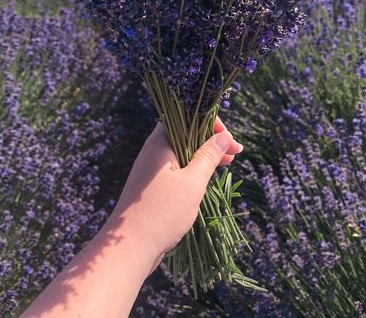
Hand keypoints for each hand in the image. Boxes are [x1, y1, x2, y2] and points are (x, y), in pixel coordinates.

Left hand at [110, 116, 242, 276]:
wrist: (129, 247)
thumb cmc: (162, 212)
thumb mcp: (192, 182)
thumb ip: (208, 156)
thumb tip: (224, 136)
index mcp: (160, 143)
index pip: (186, 118)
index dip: (209, 123)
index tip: (228, 137)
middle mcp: (153, 152)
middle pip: (186, 135)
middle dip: (211, 141)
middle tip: (236, 153)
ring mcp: (152, 170)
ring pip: (183, 153)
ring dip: (205, 156)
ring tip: (227, 164)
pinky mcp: (152, 187)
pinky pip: (177, 170)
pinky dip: (194, 170)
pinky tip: (208, 179)